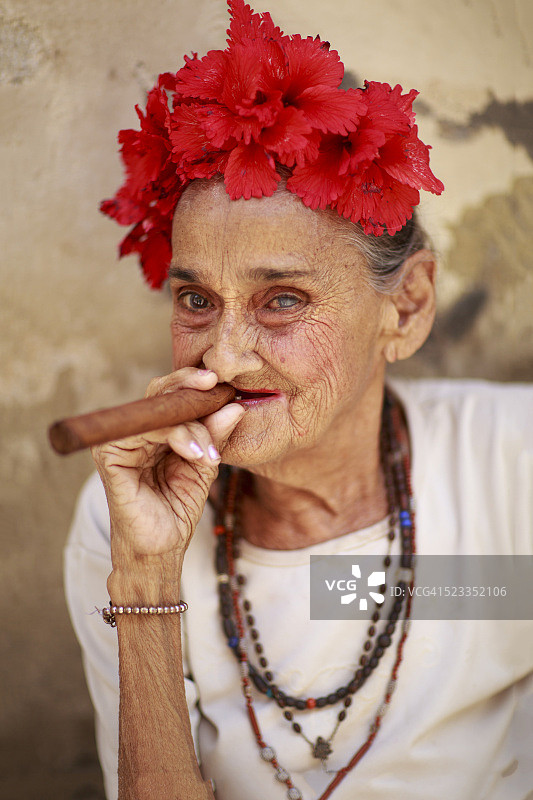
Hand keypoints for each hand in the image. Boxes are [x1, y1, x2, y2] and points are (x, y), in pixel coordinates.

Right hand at [91, 368, 244, 566]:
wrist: (162, 548)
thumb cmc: (178, 508)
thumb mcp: (204, 465)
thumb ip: (215, 436)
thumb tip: (234, 406)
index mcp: (155, 430)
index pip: (171, 394)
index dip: (193, 382)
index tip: (221, 382)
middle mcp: (135, 432)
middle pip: (160, 392)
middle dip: (191, 388)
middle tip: (216, 390)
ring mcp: (120, 442)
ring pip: (159, 413)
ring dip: (192, 428)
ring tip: (209, 454)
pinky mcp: (110, 456)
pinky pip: (144, 433)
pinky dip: (176, 438)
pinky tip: (195, 455)